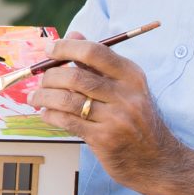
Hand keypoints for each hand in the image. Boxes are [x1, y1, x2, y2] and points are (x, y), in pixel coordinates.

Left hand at [32, 37, 183, 187]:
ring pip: (68, 100)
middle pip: (76, 77)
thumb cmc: (136, 119)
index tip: (49, 49)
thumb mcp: (126, 87)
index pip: (94, 52)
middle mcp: (126, 95)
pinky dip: (51, 115)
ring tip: (36, 97)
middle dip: (50, 77)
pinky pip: (68, 122)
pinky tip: (46, 113)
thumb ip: (99, 62)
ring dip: (44, 97)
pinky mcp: (104, 139)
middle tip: (40, 80)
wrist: (157, 160)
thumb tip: (73, 34)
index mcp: (132, 75)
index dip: (66, 47)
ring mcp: (116, 119)